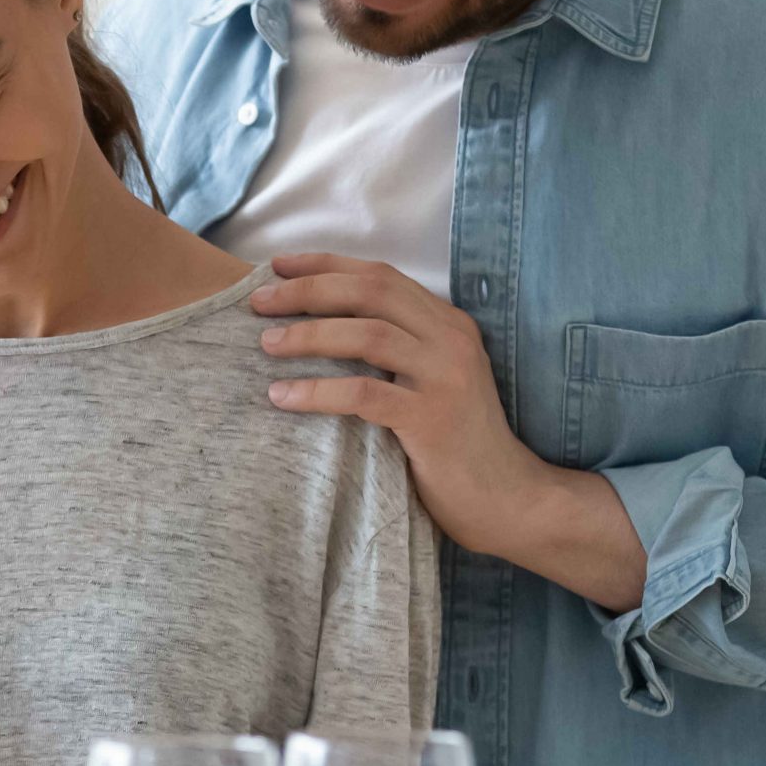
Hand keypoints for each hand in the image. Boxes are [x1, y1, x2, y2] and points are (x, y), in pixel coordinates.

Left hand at [253, 251, 644, 610]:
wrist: (507, 499)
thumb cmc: (456, 445)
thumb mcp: (430, 383)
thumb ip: (395, 353)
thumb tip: (319, 330)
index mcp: (448, 324)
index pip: (380, 276)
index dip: (325, 266)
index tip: (277, 267)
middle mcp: (451, 340)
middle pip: (370, 293)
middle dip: (308, 291)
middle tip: (258, 302)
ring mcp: (445, 377)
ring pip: (367, 335)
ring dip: (308, 336)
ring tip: (265, 345)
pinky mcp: (433, 419)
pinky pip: (363, 393)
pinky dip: (317, 392)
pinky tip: (282, 397)